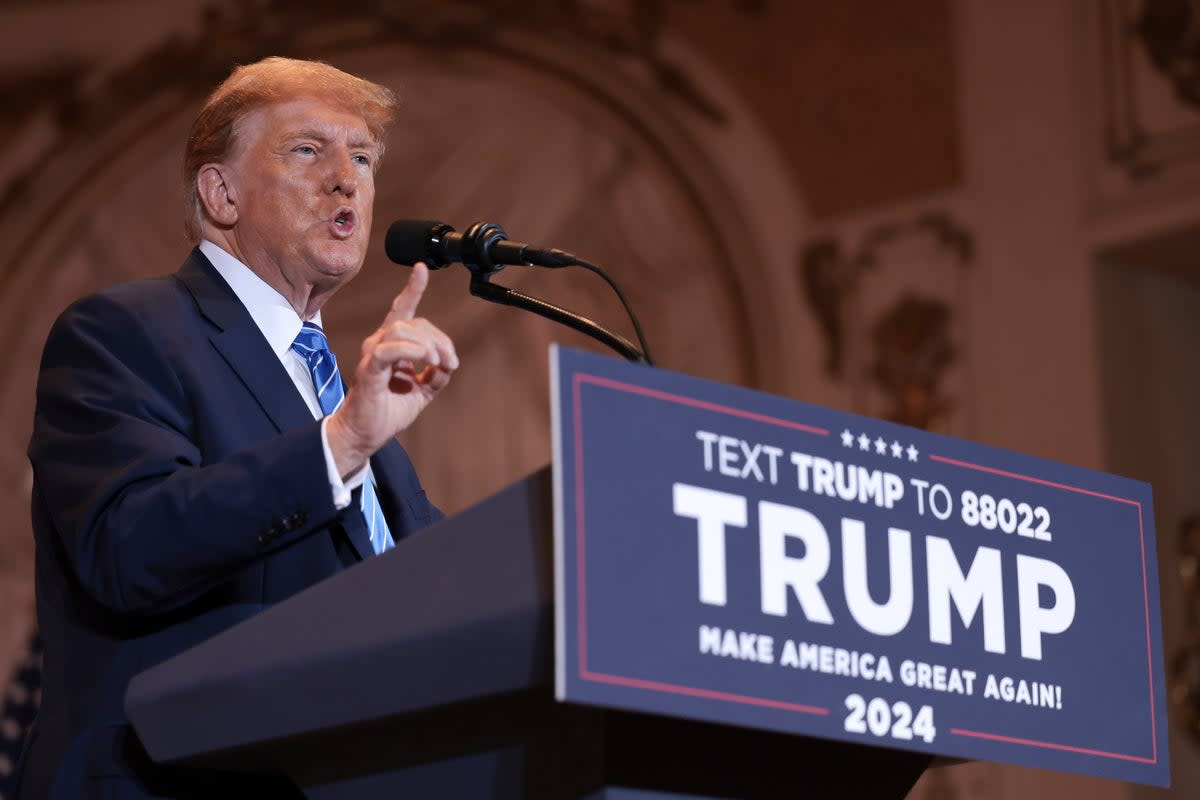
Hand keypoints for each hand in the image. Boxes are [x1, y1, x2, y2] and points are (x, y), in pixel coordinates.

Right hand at [325, 262, 457, 476]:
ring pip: (402, 329)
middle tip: (449, 363)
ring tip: (437, 364)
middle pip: (414, 322)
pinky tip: (425, 361)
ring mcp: (373, 354)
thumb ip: (436, 373)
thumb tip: (449, 362)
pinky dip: (411, 351)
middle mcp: (379, 343)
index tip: (422, 269)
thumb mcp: (423, 390)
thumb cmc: (388, 411)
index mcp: (392, 345)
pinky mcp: (369, 369)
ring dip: (428, 345)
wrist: (365, 435)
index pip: (403, 310)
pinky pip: (389, 349)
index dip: (412, 289)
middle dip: (439, 339)